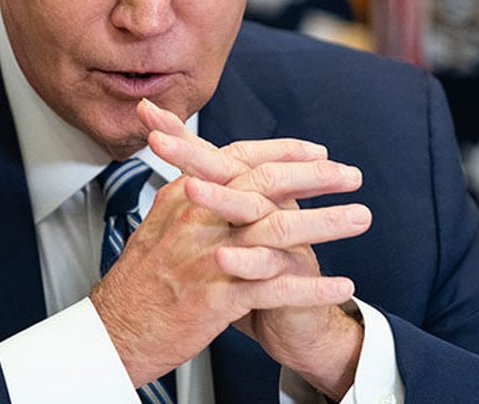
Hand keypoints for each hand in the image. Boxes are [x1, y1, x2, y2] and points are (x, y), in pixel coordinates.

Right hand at [90, 99, 368, 395]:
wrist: (117, 328)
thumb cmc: (142, 277)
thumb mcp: (159, 221)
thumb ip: (191, 194)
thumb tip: (213, 172)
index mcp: (185, 196)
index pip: (239, 158)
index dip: (282, 151)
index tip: (316, 151)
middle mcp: (198, 219)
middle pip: (264, 184)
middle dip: (314, 176)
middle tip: (351, 175)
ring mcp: (209, 257)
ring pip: (277, 231)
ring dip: (326, 223)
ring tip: (361, 218)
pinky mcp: (218, 297)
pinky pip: (275, 289)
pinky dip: (312, 287)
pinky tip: (342, 285)